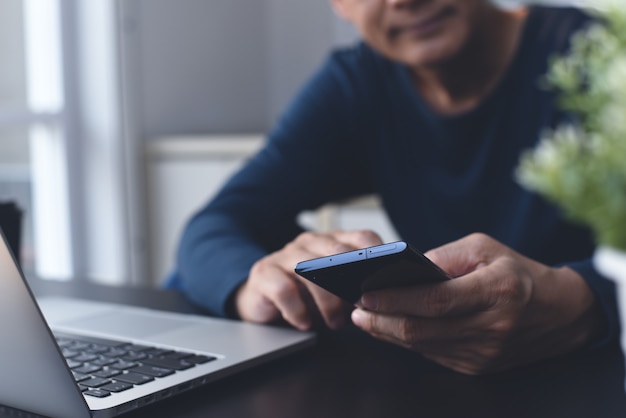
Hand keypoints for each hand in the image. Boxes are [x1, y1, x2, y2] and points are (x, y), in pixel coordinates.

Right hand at [235, 230, 382, 330]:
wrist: (262, 300)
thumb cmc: (305, 296)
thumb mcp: (336, 290)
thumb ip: (358, 288)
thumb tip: (386, 300)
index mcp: (332, 241)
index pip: (361, 237)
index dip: (378, 256)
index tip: (387, 280)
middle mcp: (309, 243)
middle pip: (337, 253)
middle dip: (352, 282)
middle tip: (360, 307)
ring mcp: (284, 255)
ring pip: (311, 270)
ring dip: (327, 300)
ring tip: (336, 323)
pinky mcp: (264, 274)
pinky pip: (284, 289)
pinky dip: (297, 309)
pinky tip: (305, 323)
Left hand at [351, 233, 603, 373]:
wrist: (560, 314)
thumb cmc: (518, 273)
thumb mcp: (484, 248)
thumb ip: (444, 256)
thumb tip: (403, 270)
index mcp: (496, 291)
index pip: (434, 301)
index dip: (395, 299)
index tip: (365, 294)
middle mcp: (491, 327)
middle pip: (422, 331)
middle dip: (381, 322)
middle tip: (356, 312)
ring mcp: (485, 353)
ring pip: (423, 346)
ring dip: (389, 333)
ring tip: (367, 318)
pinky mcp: (478, 367)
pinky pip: (434, 354)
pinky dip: (410, 341)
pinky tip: (393, 328)